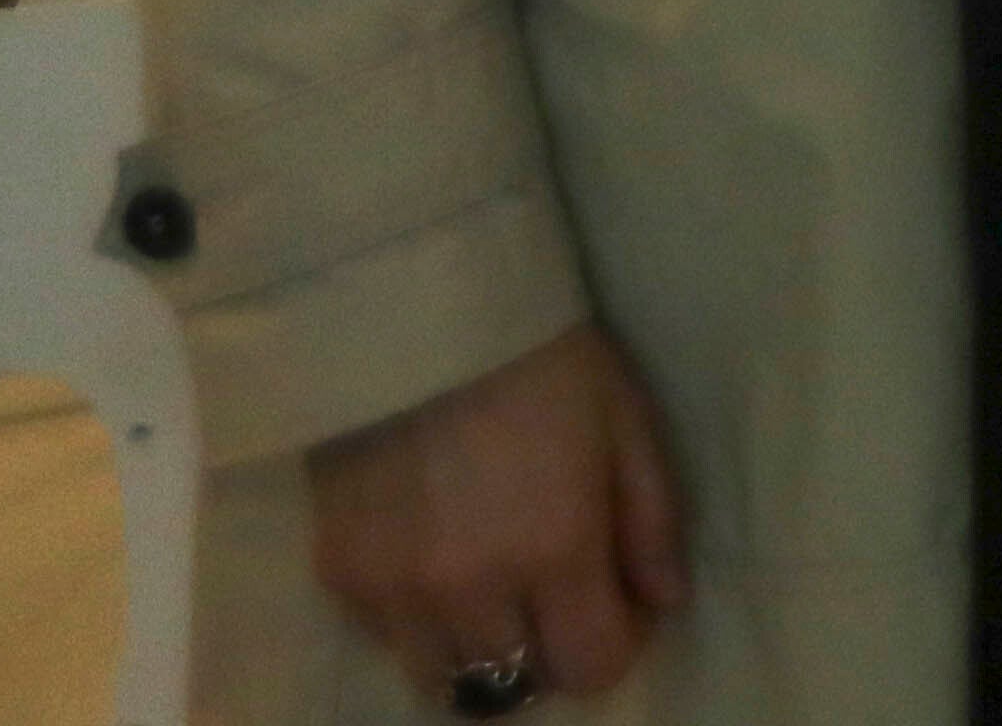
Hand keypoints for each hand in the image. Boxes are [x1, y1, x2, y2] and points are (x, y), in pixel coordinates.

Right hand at [308, 322, 690, 705]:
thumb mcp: (628, 424)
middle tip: (555, 595)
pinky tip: (434, 560)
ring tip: (493, 589)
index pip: (591, 667)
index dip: (617, 644)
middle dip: (548, 650)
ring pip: (441, 679)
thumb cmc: (543, 359)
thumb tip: (665, 602)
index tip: (620, 600)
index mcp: (554, 550)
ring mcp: (393, 590)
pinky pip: (384, 639)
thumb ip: (652, 523)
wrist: (414, 312)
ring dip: (477, 650)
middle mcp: (469, 590)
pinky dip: (417, 621)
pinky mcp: (336, 574)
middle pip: (514, 687)